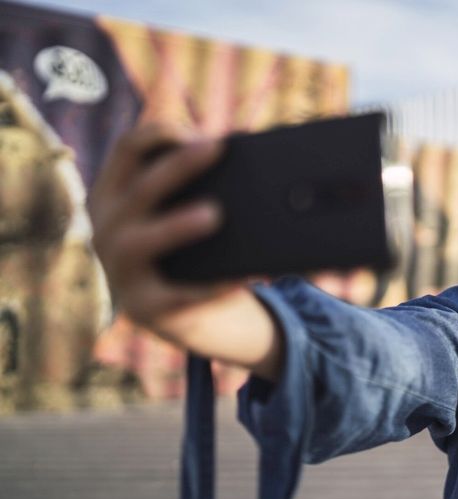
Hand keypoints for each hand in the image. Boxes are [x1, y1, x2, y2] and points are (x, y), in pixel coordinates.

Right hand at [88, 123, 230, 338]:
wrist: (184, 315)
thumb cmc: (189, 249)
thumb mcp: (180, 214)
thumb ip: (200, 186)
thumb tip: (260, 162)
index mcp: (114, 195)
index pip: (127, 149)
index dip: (163, 133)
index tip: (202, 133)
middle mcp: (106, 228)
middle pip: (141, 188)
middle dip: (178, 165)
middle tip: (216, 149)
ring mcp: (119, 270)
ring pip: (140, 241)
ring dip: (176, 225)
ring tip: (214, 214)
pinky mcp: (145, 308)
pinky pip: (179, 296)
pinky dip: (213, 287)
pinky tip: (243, 276)